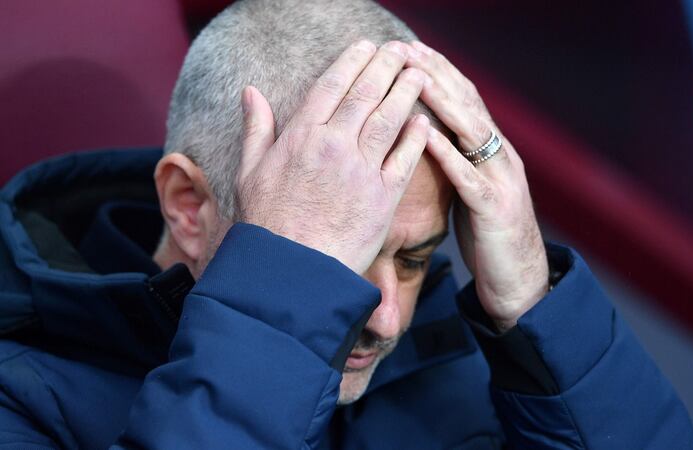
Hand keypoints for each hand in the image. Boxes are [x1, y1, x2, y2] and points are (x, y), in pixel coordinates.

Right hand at [236, 40, 429, 273]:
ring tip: (419, 73)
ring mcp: (362, 171)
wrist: (292, 272)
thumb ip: (256, 128)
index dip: (352, 61)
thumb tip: (250, 91)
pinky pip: (405, 159)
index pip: (331, 85)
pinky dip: (416, 138)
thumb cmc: (267, 224)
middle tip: (399, 50)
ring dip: (406, 92)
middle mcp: (335, 146)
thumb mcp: (249, 171)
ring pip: (389, 119)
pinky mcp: (384, 197)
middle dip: (385, 66)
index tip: (365, 47)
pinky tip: (425, 121)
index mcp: (301, 136)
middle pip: (365, 94)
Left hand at [406, 41, 548, 331]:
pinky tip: (426, 138)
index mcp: (493, 153)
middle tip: (408, 49)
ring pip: (471, 133)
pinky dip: (448, 156)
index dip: (439, 72)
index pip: (465, 101)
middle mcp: (501, 158)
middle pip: (468, 105)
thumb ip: (458, 163)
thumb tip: (428, 140)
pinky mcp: (495, 210)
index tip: (410, 50)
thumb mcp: (474, 192)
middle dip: (438, 74)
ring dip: (443, 103)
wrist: (522, 285)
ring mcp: (501, 182)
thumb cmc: (490, 238)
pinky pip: (468, 178)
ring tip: (416, 78)